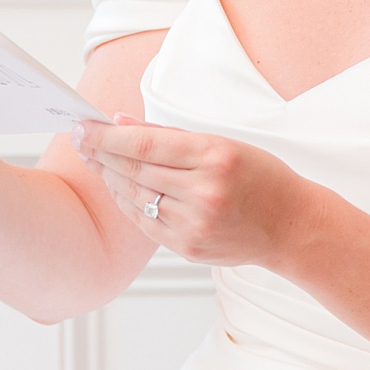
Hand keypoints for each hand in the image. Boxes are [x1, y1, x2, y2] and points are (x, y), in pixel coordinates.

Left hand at [73, 114, 317, 266]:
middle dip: (100, 154)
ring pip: (136, 198)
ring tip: (94, 161)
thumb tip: (121, 123)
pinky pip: (145, 223)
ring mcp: (196, 223)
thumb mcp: (224, 143)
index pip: (145, 145)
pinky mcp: (189, 247)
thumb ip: (170, 136)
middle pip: (135, 171)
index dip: (107, 137)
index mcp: (215, 156)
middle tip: (79, 141)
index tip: (82, 127)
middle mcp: (204, 191)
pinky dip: (127, 203)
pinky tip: (118, 188)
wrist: (291, 226)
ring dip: (110, 178)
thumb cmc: (261, 177)